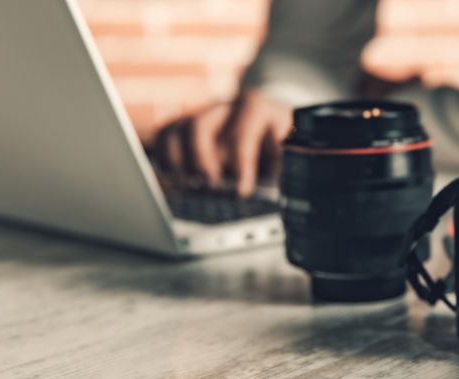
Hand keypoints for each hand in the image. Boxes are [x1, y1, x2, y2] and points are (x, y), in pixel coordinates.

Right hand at [155, 89, 292, 197]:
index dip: (240, 162)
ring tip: (189, 185)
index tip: (241, 191)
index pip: (242, 130)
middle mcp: (226, 107)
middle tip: (211, 186)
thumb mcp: (293, 149)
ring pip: (178, 129)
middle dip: (202, 160)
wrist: (275, 123)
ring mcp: (205, 114)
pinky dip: (165, 156)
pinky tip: (173, 177)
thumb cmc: (282, 140)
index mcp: (256, 108)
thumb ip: (288, 163)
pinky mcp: (189, 125)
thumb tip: (283, 186)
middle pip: (200, 126)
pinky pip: (166, 134)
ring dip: (178, 160)